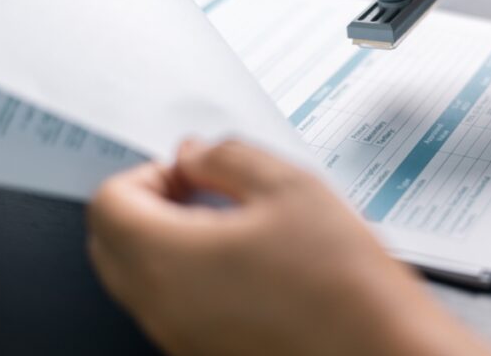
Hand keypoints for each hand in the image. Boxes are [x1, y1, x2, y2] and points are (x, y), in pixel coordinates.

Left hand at [88, 140, 490, 355]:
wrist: (382, 351)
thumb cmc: (342, 280)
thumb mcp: (288, 186)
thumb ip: (228, 156)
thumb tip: (195, 154)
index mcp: (168, 260)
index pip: (108, 204)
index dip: (149, 173)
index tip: (191, 172)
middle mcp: (161, 307)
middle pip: (112, 243)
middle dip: (152, 205)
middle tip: (204, 191)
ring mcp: (178, 338)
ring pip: (140, 278)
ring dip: (170, 240)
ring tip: (236, 225)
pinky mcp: (202, 353)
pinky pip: (171, 306)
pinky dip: (190, 276)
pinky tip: (250, 262)